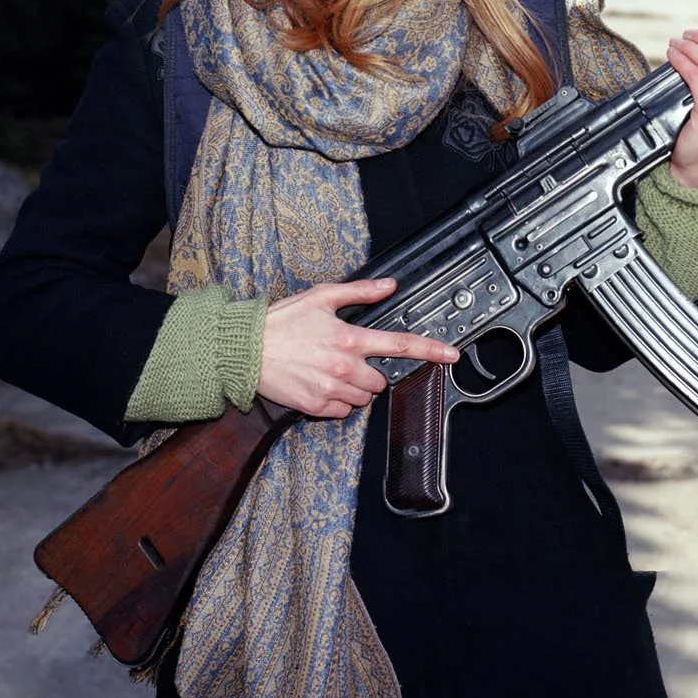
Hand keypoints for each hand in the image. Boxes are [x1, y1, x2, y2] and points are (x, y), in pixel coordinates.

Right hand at [258, 278, 459, 418]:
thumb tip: (389, 286)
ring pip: (363, 398)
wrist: (245, 350)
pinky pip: (342, 411)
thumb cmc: (281, 321)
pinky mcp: (316, 407)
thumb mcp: (321, 297)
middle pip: (380, 380)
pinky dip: (337, 401)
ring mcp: (331, 390)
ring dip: (355, 388)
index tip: (451, 355)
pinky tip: (321, 384)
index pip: (400, 344)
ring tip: (330, 371)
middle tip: (347, 359)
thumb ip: (360, 292)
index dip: (431, 350)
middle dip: (370, 372)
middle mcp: (345, 368)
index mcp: (350, 339)